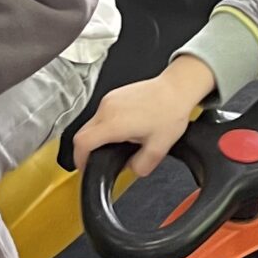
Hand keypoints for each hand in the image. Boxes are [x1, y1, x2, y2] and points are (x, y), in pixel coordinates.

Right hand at [73, 57, 215, 175]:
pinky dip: (105, 126)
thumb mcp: (158, 149)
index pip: (82, 143)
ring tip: (118, 143)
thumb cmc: (170, 112)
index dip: (79, 159)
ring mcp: (109, 99)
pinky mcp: (113, 95)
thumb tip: (132, 169)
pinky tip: (123, 129)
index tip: (85, 167)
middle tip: (99, 159)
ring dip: (97, 137)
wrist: (177, 89)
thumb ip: (141, 166)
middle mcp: (107, 109)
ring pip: (91, 124)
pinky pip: (100, 114)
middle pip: (82, 134)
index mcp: (114, 123)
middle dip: (86, 150)